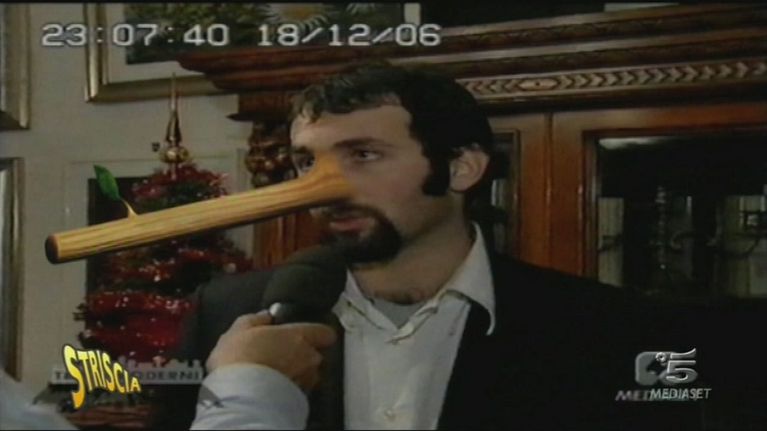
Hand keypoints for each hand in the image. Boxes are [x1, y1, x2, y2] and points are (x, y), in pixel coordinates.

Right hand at [205, 311, 336, 391]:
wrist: (239, 397)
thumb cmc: (241, 361)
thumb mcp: (240, 329)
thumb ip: (256, 320)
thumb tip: (264, 317)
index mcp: (299, 336)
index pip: (325, 332)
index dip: (316, 333)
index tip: (303, 333)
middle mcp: (309, 359)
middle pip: (315, 355)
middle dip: (301, 355)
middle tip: (278, 355)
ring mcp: (305, 382)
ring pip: (307, 375)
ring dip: (295, 374)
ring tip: (271, 375)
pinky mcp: (298, 401)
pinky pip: (297, 391)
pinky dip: (288, 390)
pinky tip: (269, 389)